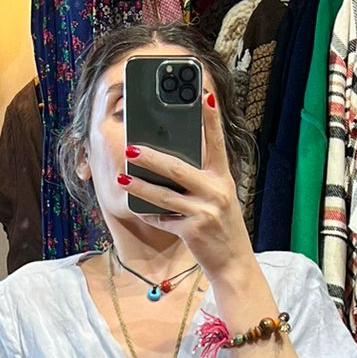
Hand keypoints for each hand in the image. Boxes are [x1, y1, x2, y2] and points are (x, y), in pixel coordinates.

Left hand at [119, 89, 254, 283]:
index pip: (216, 142)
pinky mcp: (193, 231)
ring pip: (164, 195)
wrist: (234, 264)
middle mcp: (217, 191)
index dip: (211, 118)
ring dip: (140, 186)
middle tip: (130, 148)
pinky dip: (150, 214)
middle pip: (177, 168)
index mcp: (223, 178)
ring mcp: (205, 212)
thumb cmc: (222, 226)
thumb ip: (201, 179)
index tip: (204, 93)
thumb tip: (167, 161)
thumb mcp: (219, 197)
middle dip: (151, 158)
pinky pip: (163, 219)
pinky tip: (139, 208)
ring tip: (123, 178)